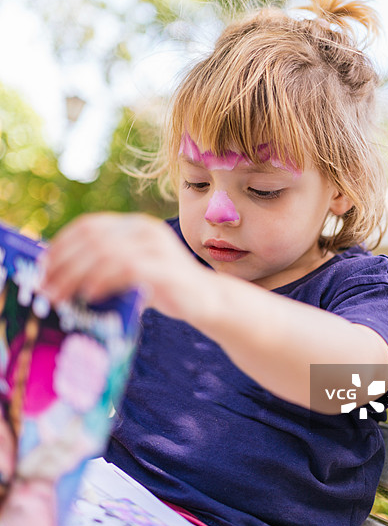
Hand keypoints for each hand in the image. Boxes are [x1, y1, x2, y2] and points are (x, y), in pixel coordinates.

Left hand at [39, 213, 204, 317]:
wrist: (207, 300)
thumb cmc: (164, 288)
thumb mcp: (130, 271)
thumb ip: (104, 267)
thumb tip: (60, 276)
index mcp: (134, 225)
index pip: (89, 225)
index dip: (61, 244)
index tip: (43, 267)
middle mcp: (144, 229)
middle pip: (92, 239)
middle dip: (62, 264)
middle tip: (45, 288)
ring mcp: (157, 246)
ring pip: (104, 253)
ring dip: (75, 276)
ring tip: (60, 297)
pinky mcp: (165, 267)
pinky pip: (126, 268)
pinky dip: (102, 281)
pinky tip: (89, 296)